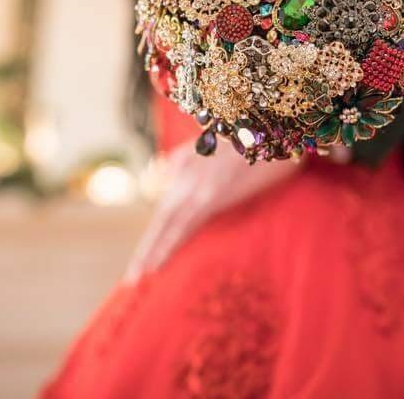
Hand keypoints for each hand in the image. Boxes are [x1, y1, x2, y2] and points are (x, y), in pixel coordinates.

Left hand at [124, 141, 302, 282]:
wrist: (271, 126)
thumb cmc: (252, 138)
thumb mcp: (213, 145)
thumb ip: (188, 160)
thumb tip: (164, 177)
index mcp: (185, 163)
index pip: (165, 206)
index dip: (155, 233)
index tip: (144, 256)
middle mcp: (185, 174)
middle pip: (161, 218)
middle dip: (147, 248)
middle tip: (132, 277)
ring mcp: (196, 185)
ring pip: (167, 224)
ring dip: (152, 251)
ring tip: (138, 276)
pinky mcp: (211, 194)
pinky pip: (184, 225)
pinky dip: (169, 244)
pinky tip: (159, 262)